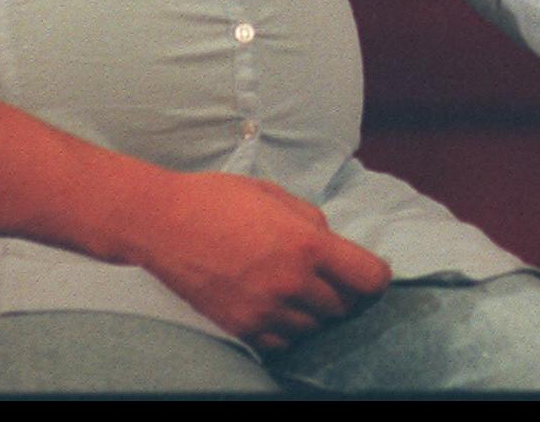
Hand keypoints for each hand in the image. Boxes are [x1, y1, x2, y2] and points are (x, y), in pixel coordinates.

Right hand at [117, 169, 392, 352]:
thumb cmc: (221, 199)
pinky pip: (284, 343)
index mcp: (307, 244)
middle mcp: (291, 283)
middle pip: (344, 307)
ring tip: (299, 290)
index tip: (370, 275)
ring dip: (316, 313)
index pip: (370, 279)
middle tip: (331, 279)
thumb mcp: (279, 196)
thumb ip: (315, 224)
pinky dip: (289, 330)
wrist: (163, 223)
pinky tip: (277, 307)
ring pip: (315, 328)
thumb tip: (335, 249)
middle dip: (344, 294)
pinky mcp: (241, 328)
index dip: (377, 278)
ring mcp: (265, 311)